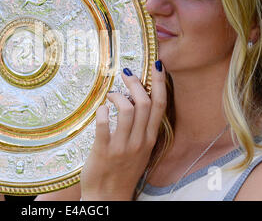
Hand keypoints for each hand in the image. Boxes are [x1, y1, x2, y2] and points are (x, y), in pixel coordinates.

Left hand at [80, 61, 165, 200]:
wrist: (109, 196)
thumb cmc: (123, 169)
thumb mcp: (140, 149)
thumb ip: (141, 127)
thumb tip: (136, 100)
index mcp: (149, 138)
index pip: (160, 105)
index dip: (159, 83)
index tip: (157, 65)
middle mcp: (139, 141)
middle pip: (145, 103)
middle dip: (136, 84)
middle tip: (126, 75)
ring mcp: (122, 147)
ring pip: (127, 110)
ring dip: (117, 96)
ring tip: (111, 96)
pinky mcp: (103, 151)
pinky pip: (104, 125)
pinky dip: (103, 112)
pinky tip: (101, 110)